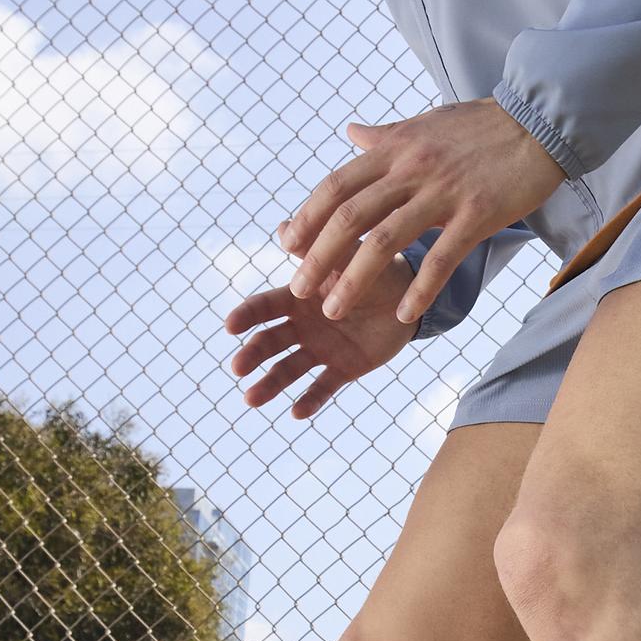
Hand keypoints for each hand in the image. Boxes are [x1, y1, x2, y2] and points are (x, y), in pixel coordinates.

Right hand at [223, 258, 418, 418]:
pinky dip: (310, 401)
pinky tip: (296, 413)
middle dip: (252, 354)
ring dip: (269, 384)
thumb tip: (282, 227)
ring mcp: (321, 349)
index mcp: (298, 297)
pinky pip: (323, 388)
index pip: (264, 308)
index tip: (230, 326)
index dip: (246, 316)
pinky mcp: (343, 368)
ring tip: (251, 399)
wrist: (410, 292)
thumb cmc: (374, 266)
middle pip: (269, 342)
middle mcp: (302, 326)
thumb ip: (317, 248)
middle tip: (238, 367)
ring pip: (288, 370)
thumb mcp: (347, 256)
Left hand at [282, 100, 565, 327]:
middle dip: (318, 256)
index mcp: (395, 147)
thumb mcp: (425, 123)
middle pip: (350, 216)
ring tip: (334, 309)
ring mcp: (443, 191)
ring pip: (384, 240)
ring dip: (354, 280)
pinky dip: (419, 289)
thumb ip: (385, 135)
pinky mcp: (476, 214)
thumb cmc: (482, 126)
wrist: (540, 122)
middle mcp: (411, 168)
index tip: (289, 246)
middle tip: (298, 290)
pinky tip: (404, 315)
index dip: (308, 217)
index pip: (337, 185)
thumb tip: (350, 132)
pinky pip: (441, 258)